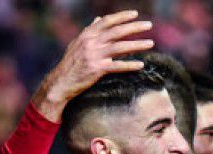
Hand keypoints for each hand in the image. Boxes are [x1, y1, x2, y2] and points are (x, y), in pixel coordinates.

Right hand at [32, 10, 153, 121]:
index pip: (107, 21)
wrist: (61, 81)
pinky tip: (140, 65)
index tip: (135, 14)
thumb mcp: (78, 43)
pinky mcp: (97, 69)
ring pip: (120, 47)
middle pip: (117, 31)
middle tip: (149, 24)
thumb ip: (89, 31)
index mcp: (87, 34)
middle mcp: (91, 42)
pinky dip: (130, 65)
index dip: (122, 16)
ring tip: (151, 43)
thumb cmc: (71, 63)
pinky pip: (117, 66)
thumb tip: (98, 19)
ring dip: (137, 45)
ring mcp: (94, 55)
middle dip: (134, 27)